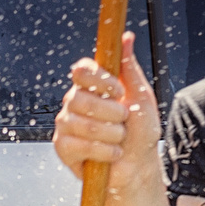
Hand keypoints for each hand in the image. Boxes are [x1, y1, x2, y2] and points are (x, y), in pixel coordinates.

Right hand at [50, 32, 162, 201]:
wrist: (138, 167)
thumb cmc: (140, 133)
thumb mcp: (141, 96)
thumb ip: (129, 68)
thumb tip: (126, 38)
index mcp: (92, 87)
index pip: (81, 70)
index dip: (99, 79)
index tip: (117, 90)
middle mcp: (75, 103)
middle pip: (80, 97)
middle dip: (110, 112)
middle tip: (123, 120)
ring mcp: (66, 125)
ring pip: (81, 122)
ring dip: (110, 134)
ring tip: (119, 139)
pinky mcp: (63, 148)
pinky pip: (77, 144)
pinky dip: (102, 150)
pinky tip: (112, 152)